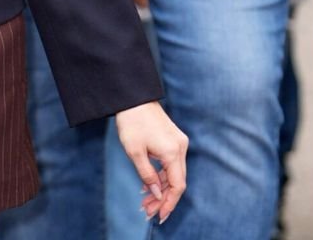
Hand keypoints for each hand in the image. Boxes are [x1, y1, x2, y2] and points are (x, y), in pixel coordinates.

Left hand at [114, 101, 187, 225]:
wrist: (132, 96)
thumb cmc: (131, 121)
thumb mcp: (134, 151)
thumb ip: (147, 175)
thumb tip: (158, 195)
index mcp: (173, 152)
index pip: (177, 186)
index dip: (169, 203)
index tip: (160, 216)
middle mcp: (180, 148)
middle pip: (176, 181)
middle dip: (163, 199)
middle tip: (147, 210)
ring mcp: (178, 142)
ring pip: (173, 173)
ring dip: (160, 188)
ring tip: (144, 200)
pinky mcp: (173, 138)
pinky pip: (171, 163)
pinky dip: (161, 175)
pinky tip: (149, 184)